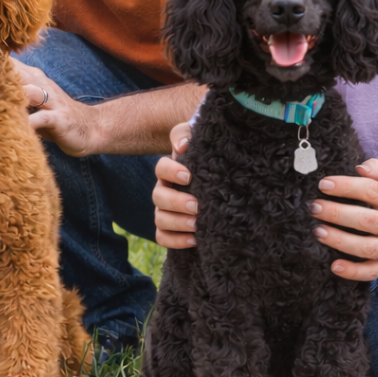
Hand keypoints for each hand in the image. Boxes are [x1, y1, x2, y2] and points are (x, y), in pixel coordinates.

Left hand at [14, 61, 100, 157]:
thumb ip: (13, 93)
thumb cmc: (55, 116)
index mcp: (33, 79)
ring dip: (10, 95)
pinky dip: (28, 122)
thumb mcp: (33, 102)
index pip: (8, 65)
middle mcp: (41, 85)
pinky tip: (15, 127)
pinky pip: (42, 118)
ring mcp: (51, 101)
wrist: (91, 128)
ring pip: (29, 92)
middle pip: (15, 73)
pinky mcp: (59, 119)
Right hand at [152, 124, 196, 248]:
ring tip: (197, 225)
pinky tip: (194, 240)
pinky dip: (175, 241)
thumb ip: (186, 136)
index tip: (189, 176)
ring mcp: (166, 211)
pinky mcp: (172, 229)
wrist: (219, 176)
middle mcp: (164, 191)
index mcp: (169, 171)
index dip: (171, 172)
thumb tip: (181, 147)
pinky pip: (163, 238)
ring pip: (159, 219)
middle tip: (197, 206)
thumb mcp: (196, 138)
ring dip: (177, 223)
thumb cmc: (207, 156)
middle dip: (176, 202)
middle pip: (157, 197)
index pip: (160, 169)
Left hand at [310, 159, 377, 279]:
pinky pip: (371, 272)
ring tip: (317, 231)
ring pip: (367, 247)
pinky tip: (334, 266)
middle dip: (338, 213)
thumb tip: (362, 167)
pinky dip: (353, 272)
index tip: (323, 184)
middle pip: (367, 220)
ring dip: (341, 240)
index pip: (372, 190)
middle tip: (314, 207)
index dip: (347, 186)